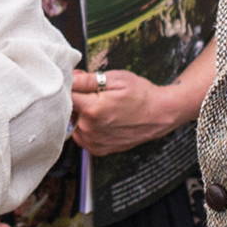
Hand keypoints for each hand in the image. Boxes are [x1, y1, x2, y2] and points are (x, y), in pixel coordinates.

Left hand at [70, 69, 192, 156]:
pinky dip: (86, 128)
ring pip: (73, 124)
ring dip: (80, 115)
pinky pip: (82, 137)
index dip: (71, 85)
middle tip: (94, 93)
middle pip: (68, 110)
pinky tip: (100, 120)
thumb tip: (69, 76)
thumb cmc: (141, 94)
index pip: (66, 95)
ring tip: (100, 107)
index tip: (80, 81)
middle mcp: (90, 128)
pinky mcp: (99, 149)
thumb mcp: (116, 79)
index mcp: (92, 109)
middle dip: (77, 99)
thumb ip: (88, 80)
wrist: (159, 114)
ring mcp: (94, 141)